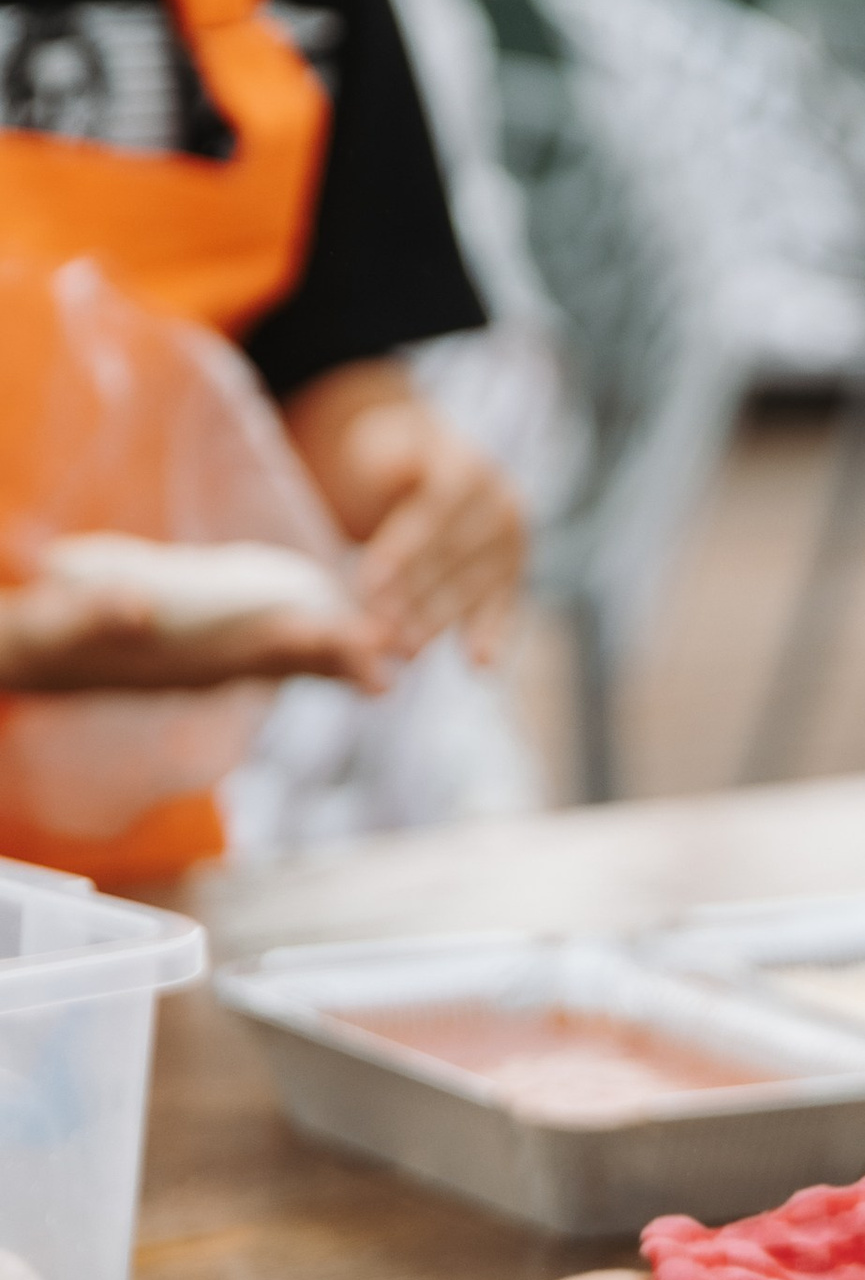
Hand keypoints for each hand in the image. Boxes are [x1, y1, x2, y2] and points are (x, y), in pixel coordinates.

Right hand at [0, 565, 380, 695]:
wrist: (18, 661)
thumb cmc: (40, 638)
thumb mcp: (58, 623)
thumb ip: (98, 613)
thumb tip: (139, 608)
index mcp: (183, 662)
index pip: (264, 651)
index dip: (320, 644)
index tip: (371, 647)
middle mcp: (201, 672)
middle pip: (288, 662)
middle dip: (348, 656)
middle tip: (411, 653)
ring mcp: (198, 670)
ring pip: (281, 662)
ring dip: (335, 658)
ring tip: (395, 657)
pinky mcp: (193, 662)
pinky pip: (262, 657)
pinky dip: (303, 651)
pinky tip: (334, 645)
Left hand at [283, 365, 523, 662]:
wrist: (424, 465)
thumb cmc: (384, 458)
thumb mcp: (377, 448)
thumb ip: (384, 462)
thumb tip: (392, 473)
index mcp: (464, 462)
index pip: (434, 510)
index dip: (403, 549)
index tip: (367, 587)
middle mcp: (501, 499)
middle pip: (456, 554)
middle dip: (417, 596)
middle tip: (380, 632)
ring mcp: (513, 538)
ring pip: (474, 585)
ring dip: (440, 622)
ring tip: (404, 654)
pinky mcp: (514, 570)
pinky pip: (501, 604)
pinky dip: (490, 634)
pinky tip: (479, 665)